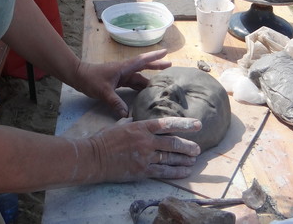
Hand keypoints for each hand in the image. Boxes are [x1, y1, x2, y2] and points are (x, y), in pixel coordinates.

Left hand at [72, 49, 171, 117]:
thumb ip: (115, 102)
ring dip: (149, 81)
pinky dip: (140, 88)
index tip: (166, 52)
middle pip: (144, 68)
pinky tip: (145, 94)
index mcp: (124, 68)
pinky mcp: (118, 82)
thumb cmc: (91, 79)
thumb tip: (126, 115)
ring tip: (161, 86)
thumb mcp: (103, 91)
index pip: (142, 61)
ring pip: (139, 78)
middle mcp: (125, 70)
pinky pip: (132, 84)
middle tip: (171, 65)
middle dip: (157, 66)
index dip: (155, 57)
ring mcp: (122, 76)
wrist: (79, 77)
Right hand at [85, 116, 201, 181]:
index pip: (167, 123)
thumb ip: (134, 122)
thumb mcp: (121, 125)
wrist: (94, 157)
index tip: (198, 124)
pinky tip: (185, 172)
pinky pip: (163, 172)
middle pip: (172, 143)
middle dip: (187, 146)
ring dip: (184, 159)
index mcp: (141, 126)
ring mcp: (144, 156)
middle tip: (198, 148)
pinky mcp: (142, 171)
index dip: (184, 124)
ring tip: (194, 159)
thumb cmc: (105, 139)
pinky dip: (176, 172)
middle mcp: (145, 141)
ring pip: (170, 158)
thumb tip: (138, 119)